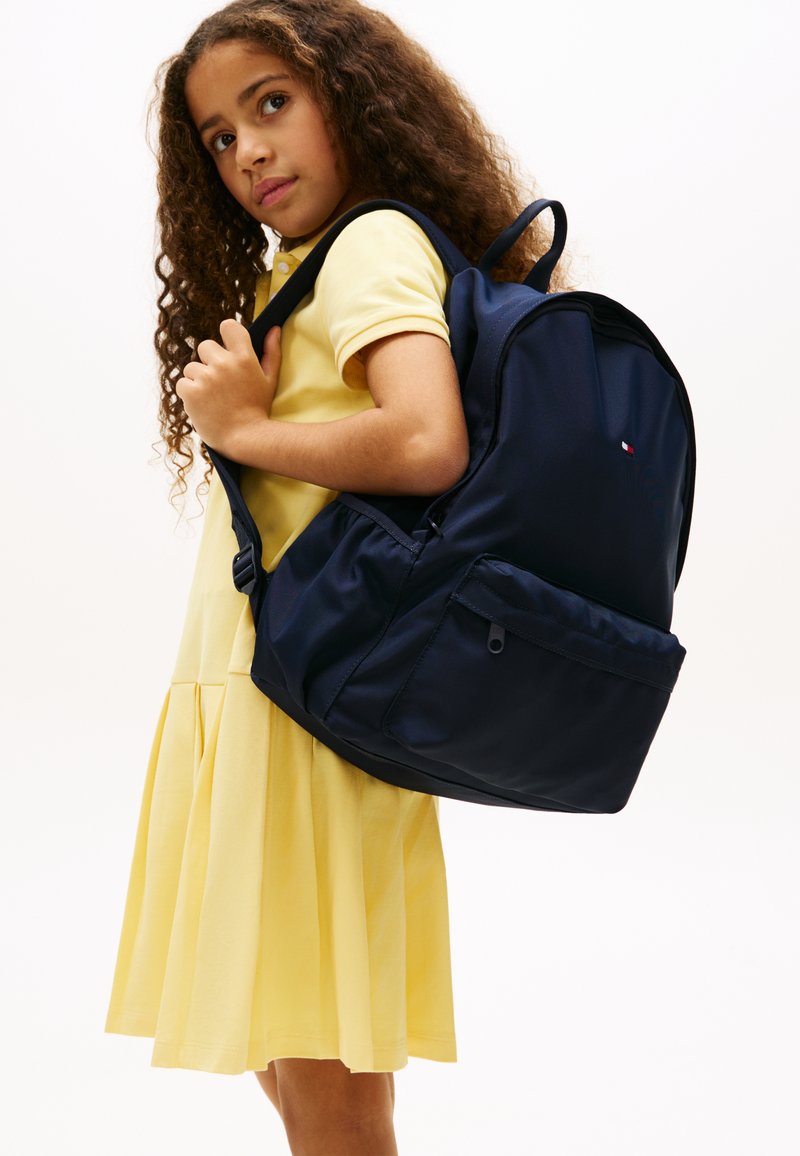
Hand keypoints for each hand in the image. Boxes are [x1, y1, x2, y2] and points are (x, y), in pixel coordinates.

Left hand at [176, 319, 281, 455]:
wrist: (245, 438)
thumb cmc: (258, 409)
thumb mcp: (269, 380)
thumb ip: (271, 352)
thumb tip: (273, 329)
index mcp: (244, 357)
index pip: (228, 326)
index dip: (226, 335)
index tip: (227, 349)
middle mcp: (224, 364)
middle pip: (205, 346)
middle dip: (210, 362)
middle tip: (221, 383)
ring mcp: (206, 378)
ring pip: (192, 367)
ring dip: (198, 379)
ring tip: (213, 398)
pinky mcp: (191, 392)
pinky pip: (182, 383)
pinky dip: (189, 393)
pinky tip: (203, 405)